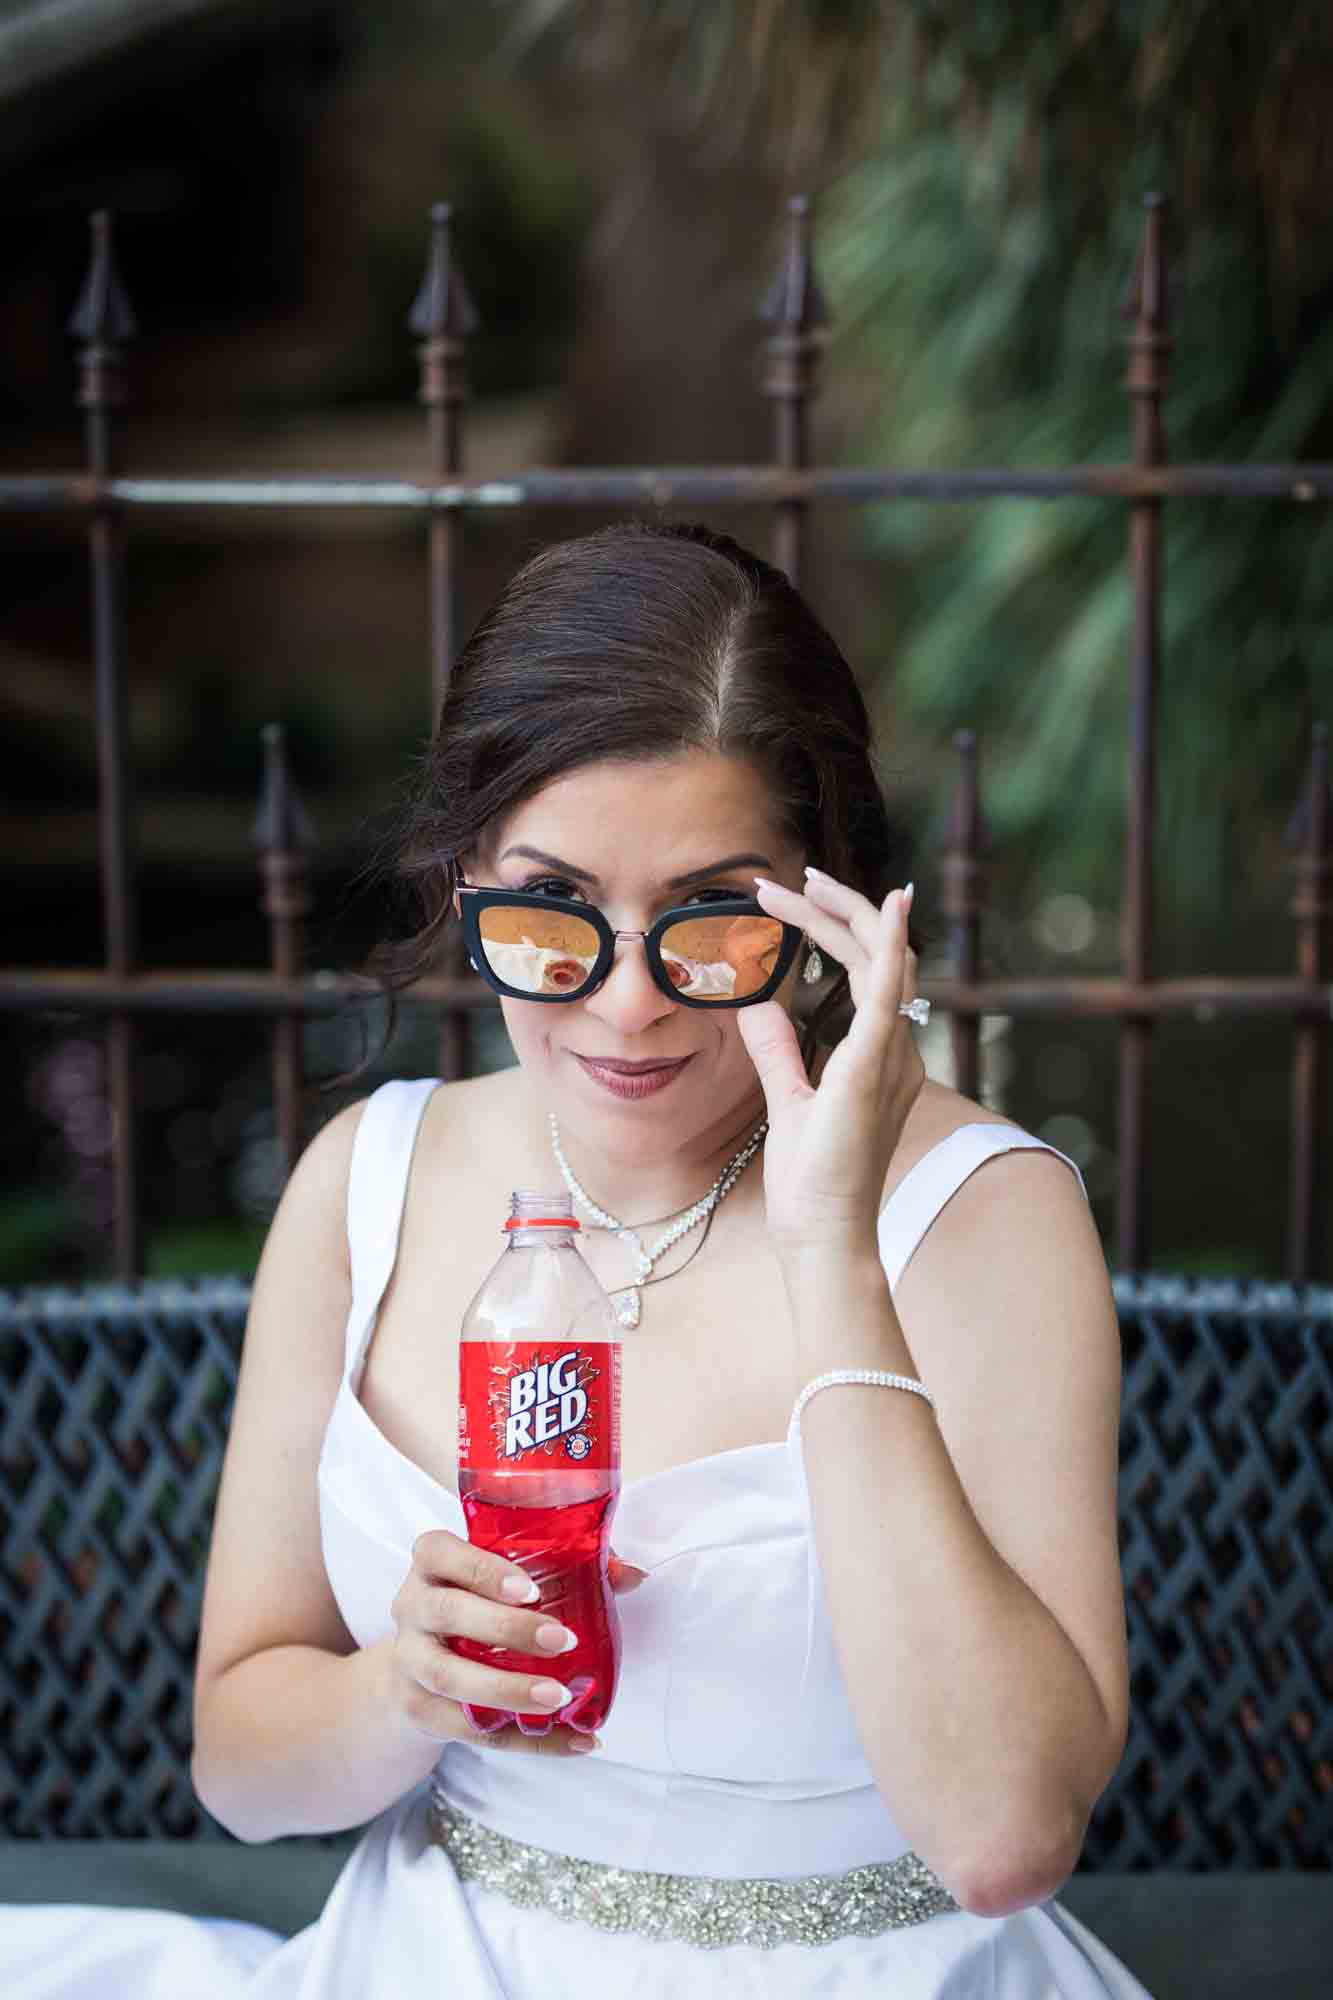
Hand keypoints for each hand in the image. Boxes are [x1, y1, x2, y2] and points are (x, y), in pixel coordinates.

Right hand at [386, 1530, 645, 1756]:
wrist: (417, 1661)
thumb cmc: (477, 1602)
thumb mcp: (505, 1576)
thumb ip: (567, 1566)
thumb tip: (633, 1575)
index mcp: (431, 1563)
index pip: (440, 1552)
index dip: (483, 1570)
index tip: (531, 1589)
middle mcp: (411, 1606)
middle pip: (448, 1613)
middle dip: (507, 1628)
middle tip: (563, 1640)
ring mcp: (409, 1661)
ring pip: (450, 1678)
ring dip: (508, 1690)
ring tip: (559, 1698)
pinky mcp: (419, 1710)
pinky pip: (470, 1731)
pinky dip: (526, 1741)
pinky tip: (573, 1742)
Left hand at [737, 874, 925, 1260]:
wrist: (825, 1236)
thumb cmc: (812, 1183)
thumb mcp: (787, 1100)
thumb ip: (778, 1050)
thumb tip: (760, 1005)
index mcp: (882, 1057)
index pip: (866, 972)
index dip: (833, 930)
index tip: (789, 900)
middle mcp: (897, 1051)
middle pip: (878, 956)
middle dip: (839, 909)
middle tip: (795, 878)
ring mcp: (892, 1058)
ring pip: (882, 961)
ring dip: (846, 916)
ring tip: (806, 882)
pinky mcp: (875, 1069)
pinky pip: (889, 997)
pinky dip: (891, 946)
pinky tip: (890, 905)